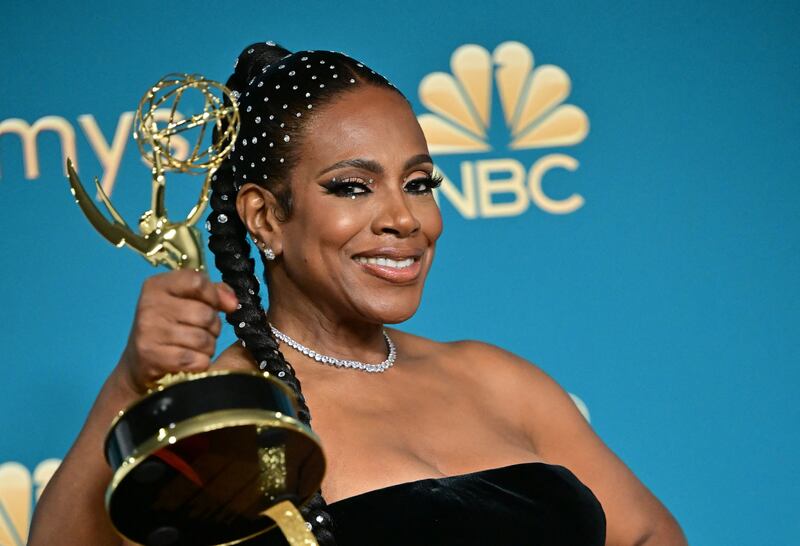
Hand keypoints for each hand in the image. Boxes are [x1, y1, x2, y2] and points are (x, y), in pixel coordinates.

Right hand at [116, 270, 238, 393]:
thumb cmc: (169, 327)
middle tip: (204, 331)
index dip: (213, 295)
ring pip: (203, 339)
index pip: (197, 281)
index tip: (213, 305)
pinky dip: (201, 362)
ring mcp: (149, 331)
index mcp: (157, 285)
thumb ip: (213, 293)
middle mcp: (150, 305)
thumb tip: (232, 303)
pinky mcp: (153, 357)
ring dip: (208, 346)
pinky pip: (196, 359)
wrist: (138, 363)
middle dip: (213, 326)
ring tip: (196, 346)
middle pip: (205, 313)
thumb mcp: (185, 301)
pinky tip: (190, 360)